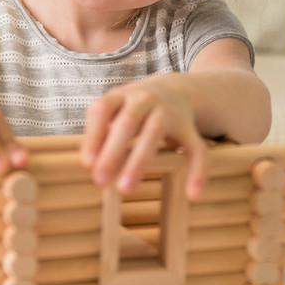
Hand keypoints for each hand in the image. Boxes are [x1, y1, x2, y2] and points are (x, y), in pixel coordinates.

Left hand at [79, 78, 208, 199]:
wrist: (175, 90)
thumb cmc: (134, 109)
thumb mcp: (114, 111)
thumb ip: (99, 132)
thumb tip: (88, 161)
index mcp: (122, 95)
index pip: (103, 109)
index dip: (94, 135)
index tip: (87, 163)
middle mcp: (145, 99)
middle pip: (127, 123)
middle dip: (113, 152)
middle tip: (99, 180)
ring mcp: (169, 112)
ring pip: (154, 133)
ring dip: (139, 161)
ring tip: (125, 189)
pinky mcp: (190, 128)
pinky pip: (196, 149)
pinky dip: (197, 171)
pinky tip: (193, 195)